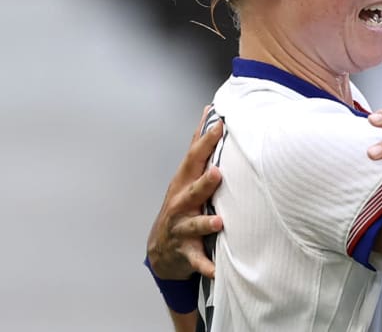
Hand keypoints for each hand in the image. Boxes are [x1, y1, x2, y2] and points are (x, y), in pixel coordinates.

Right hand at [146, 106, 224, 279]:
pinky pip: (197, 261)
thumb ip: (200, 147)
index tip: (220, 124)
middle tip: (217, 173)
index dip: (206, 142)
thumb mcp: (187, 176)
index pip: (194, 159)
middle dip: (204, 182)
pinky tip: (217, 270)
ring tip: (218, 223)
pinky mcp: (186, 253)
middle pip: (192, 191)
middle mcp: (180, 205)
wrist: (161, 250)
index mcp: (184, 184)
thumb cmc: (182, 205)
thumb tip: (209, 111)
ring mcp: (181, 230)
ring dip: (205, 225)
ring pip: (193, 226)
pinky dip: (206, 266)